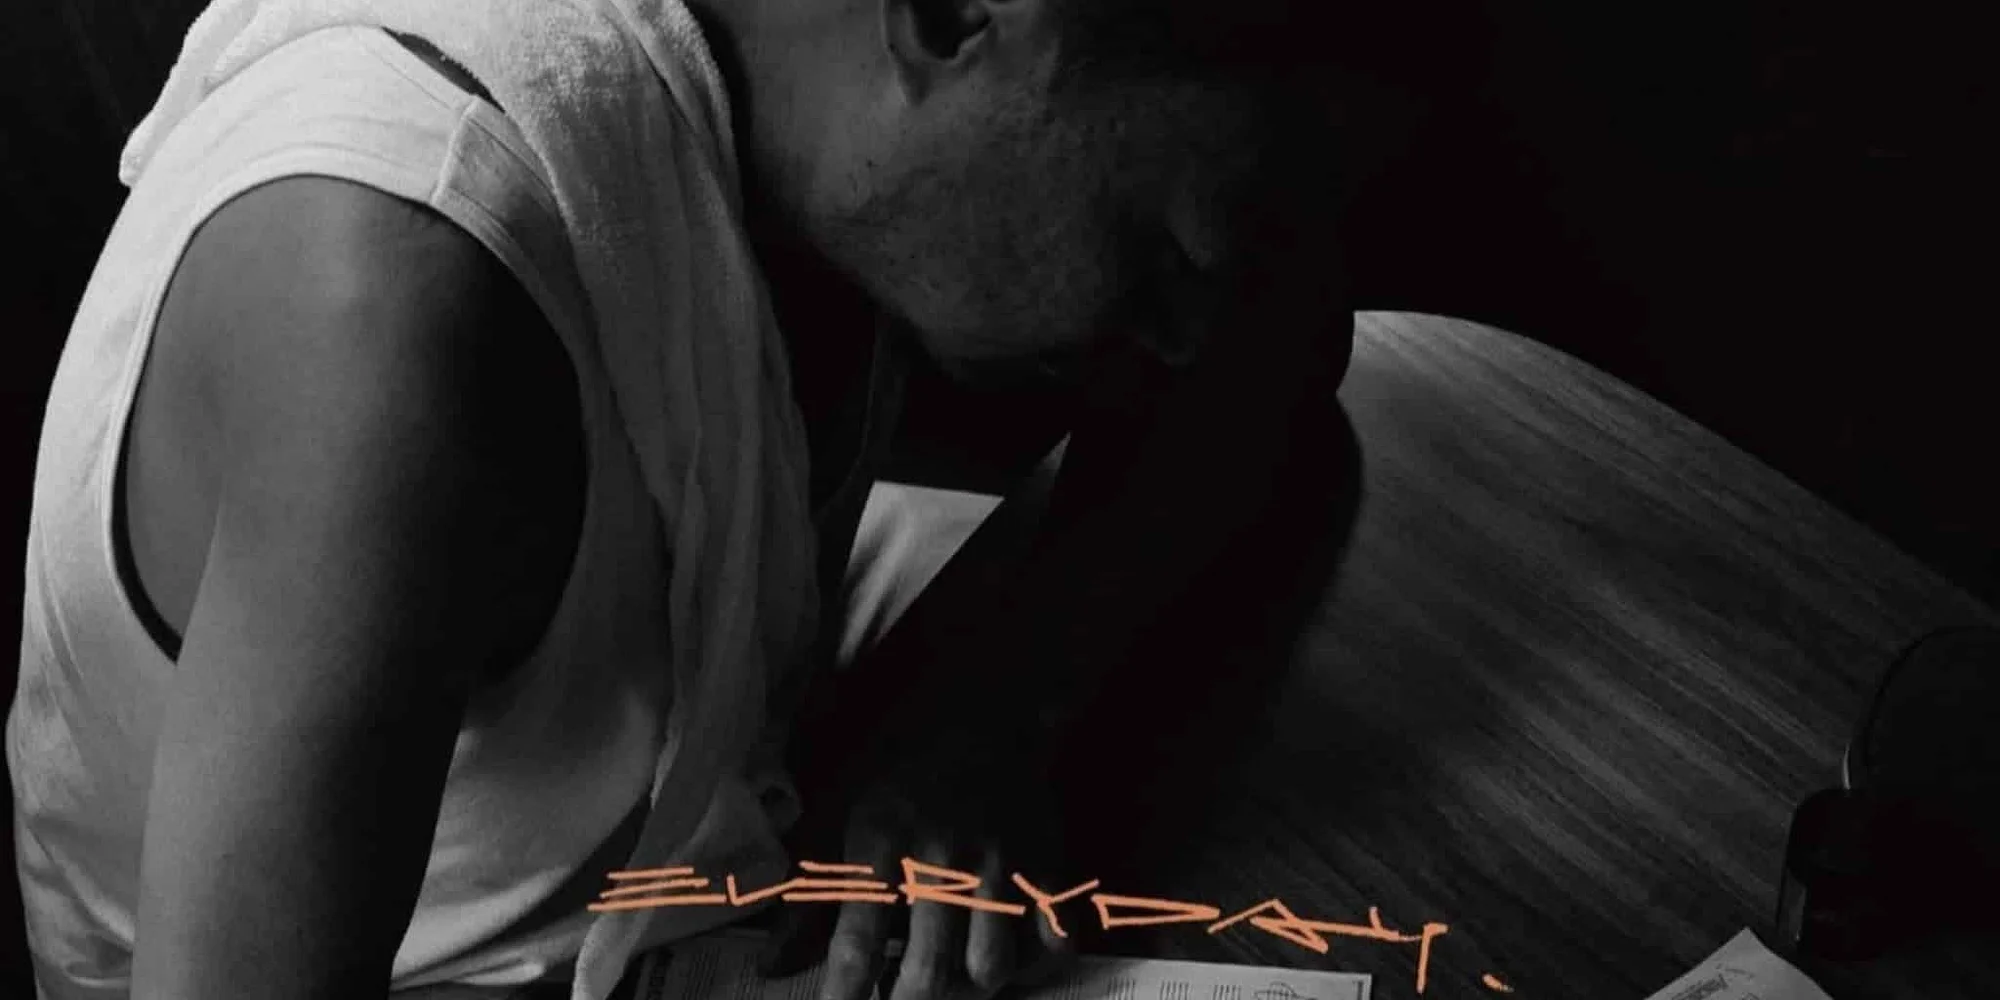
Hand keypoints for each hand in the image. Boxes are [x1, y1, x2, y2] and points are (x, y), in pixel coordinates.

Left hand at [759, 754, 1076, 999]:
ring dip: (965, 989)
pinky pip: (1051, 942)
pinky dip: (1031, 963)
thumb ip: (807, 896)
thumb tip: (772, 966)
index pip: (859, 946)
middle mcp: (942, 861)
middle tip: (897, 997)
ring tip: (948, 980)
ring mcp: (1001, 867)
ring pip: (990, 970)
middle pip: (929, 973)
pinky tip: (1004, 957)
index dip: (845, 997)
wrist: (984, 714)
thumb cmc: (896, 767)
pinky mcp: (1046, 866)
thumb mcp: (836, 815)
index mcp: (881, 845)